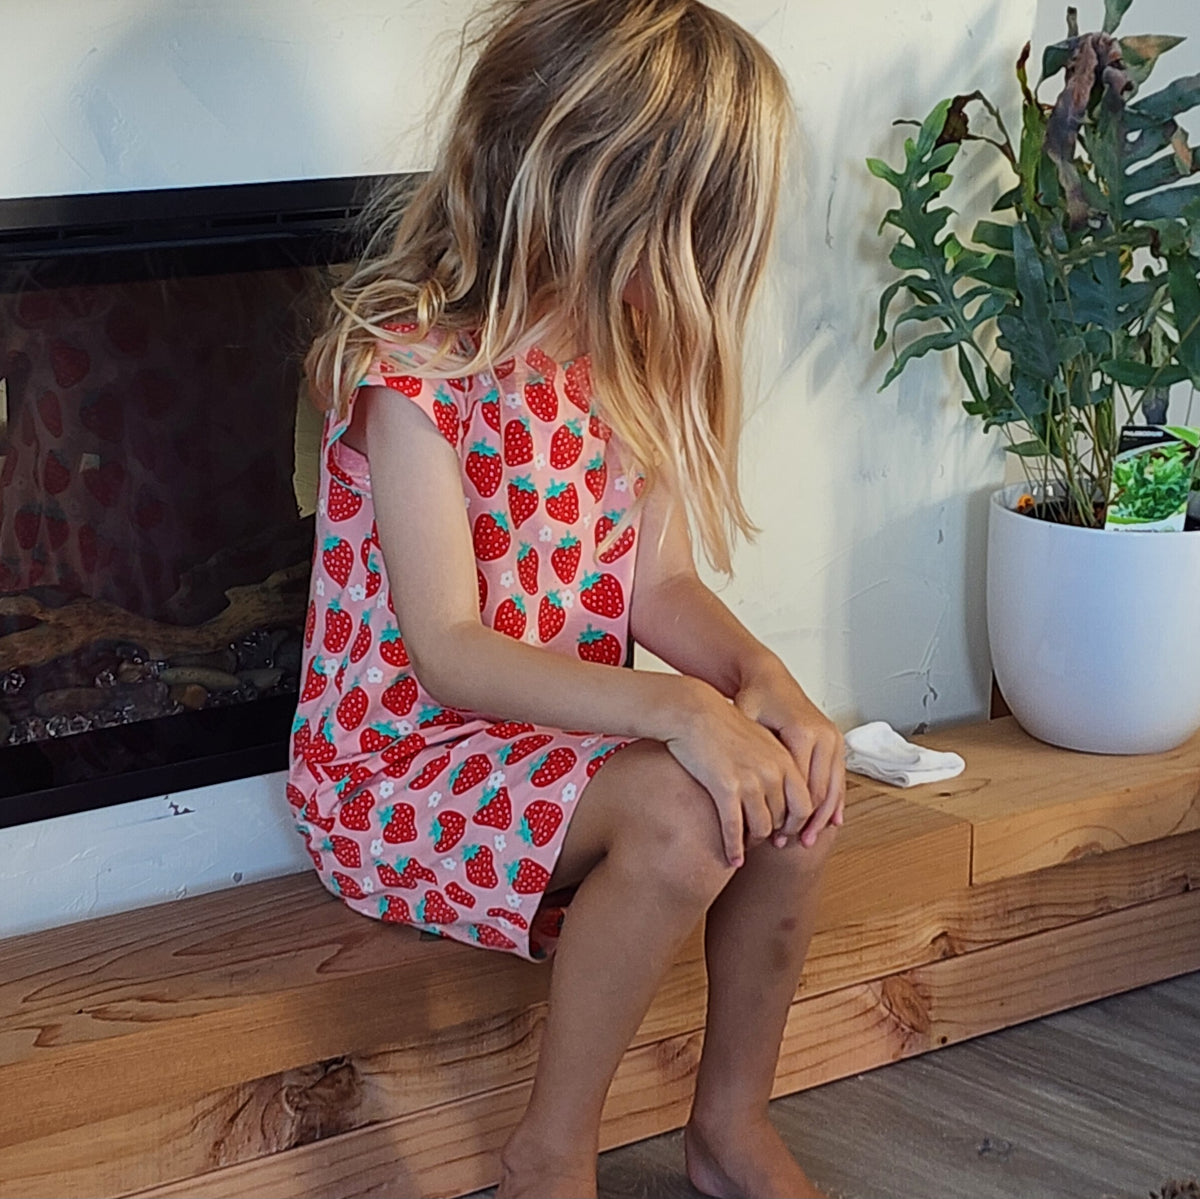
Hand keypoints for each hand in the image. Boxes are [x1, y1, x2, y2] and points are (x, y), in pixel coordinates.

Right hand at [663, 679, 810, 867]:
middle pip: (783, 819)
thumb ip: (775, 762)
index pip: (805, 804)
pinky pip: (734, 828)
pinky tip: (731, 857)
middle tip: (764, 844)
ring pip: (761, 828)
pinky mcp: (725, 788)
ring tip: (746, 849)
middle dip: (774, 836)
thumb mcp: (759, 739)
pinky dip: (734, 847)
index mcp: (784, 759)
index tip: (787, 834)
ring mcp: (750, 781)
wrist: (693, 712)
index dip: (797, 825)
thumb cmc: (721, 724)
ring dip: (753, 843)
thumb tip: (780, 787)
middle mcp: (773, 772)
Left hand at [735, 658, 844, 847]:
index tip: (774, 835)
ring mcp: (834, 738)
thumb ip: (745, 755)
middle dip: (806, 822)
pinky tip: (829, 824)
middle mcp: (824, 736)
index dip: (787, 815)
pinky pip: (838, 779)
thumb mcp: (743, 725)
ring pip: (833, 789)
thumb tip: (737, 796)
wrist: (770, 678)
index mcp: (802, 733)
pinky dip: (834, 803)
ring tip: (807, 841)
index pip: (799, 787)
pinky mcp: (836, 741)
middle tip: (789, 844)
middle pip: (819, 792)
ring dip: (822, 818)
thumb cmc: (752, 700)